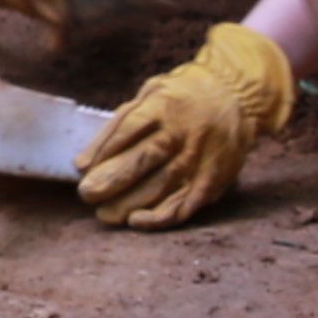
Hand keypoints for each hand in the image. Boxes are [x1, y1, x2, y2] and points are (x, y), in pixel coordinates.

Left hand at [76, 21, 294, 228]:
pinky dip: (161, 217)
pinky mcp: (214, 178)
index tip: (81, 170)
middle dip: (112, 180)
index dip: (103, 151)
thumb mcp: (147, 96)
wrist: (236, 96)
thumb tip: (81, 164)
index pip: (129, 129)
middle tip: (87, 195)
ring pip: (164, 185)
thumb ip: (116, 127)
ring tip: (105, 214)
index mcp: (164, 106)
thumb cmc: (179, 98)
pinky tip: (137, 221)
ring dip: (131, 203)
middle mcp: (184, 132)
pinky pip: (187, 203)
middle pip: (145, 158)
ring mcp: (201, 157)